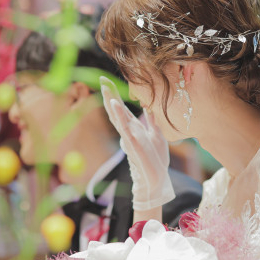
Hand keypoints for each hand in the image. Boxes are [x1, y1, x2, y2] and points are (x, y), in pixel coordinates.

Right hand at [100, 76, 174, 209]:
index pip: (122, 108)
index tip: (107, 80)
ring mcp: (130, 138)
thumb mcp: (157, 134)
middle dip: (109, 95)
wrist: (157, 179)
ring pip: (118, 118)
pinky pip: (126, 129)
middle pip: (116, 110)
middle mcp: (129, 131)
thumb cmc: (155, 159)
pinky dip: (120, 118)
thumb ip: (152, 120)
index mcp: (134, 127)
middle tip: (102, 80)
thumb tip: (150, 106)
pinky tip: (116, 108)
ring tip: (106, 90)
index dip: (114, 94)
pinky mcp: (134, 145)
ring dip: (112, 104)